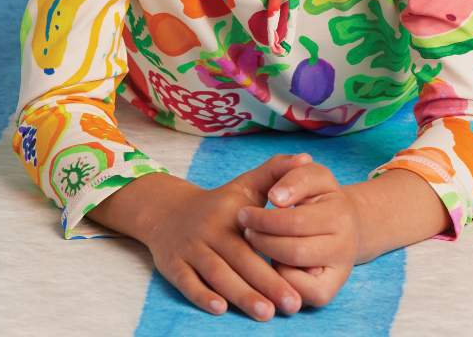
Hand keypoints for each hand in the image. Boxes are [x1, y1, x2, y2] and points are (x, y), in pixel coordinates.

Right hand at [143, 152, 313, 320]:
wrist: (166, 211)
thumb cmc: (218, 204)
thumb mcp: (245, 184)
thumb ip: (276, 172)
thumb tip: (306, 158)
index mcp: (231, 213)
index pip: (257, 234)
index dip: (279, 249)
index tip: (305, 267)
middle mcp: (210, 231)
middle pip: (240, 259)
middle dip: (267, 282)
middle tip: (292, 304)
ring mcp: (190, 248)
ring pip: (216, 273)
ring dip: (241, 294)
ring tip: (267, 313)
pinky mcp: (173, 265)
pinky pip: (187, 282)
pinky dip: (201, 295)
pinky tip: (220, 308)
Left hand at [237, 158, 361, 307]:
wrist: (344, 223)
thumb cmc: (319, 196)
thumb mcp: (309, 175)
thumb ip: (292, 175)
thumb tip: (276, 197)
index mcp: (340, 213)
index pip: (296, 221)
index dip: (265, 219)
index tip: (243, 212)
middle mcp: (345, 246)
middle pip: (294, 251)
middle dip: (262, 240)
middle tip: (245, 229)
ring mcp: (339, 273)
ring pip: (295, 274)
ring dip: (268, 258)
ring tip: (255, 241)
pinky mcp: (328, 292)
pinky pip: (299, 294)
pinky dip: (281, 279)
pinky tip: (273, 260)